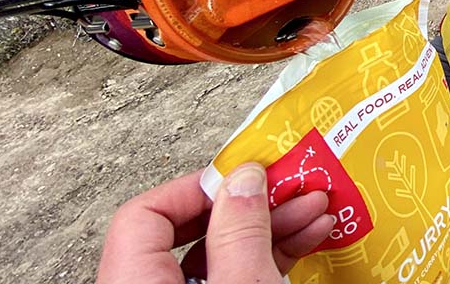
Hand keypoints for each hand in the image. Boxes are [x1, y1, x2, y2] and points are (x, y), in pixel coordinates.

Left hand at [97, 163, 333, 283]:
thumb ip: (240, 233)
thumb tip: (244, 180)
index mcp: (135, 282)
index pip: (145, 214)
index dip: (198, 187)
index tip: (244, 176)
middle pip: (190, 230)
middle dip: (251, 202)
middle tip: (289, 184)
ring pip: (221, 253)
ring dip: (272, 225)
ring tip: (314, 207)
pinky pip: (235, 276)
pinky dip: (271, 255)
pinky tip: (308, 236)